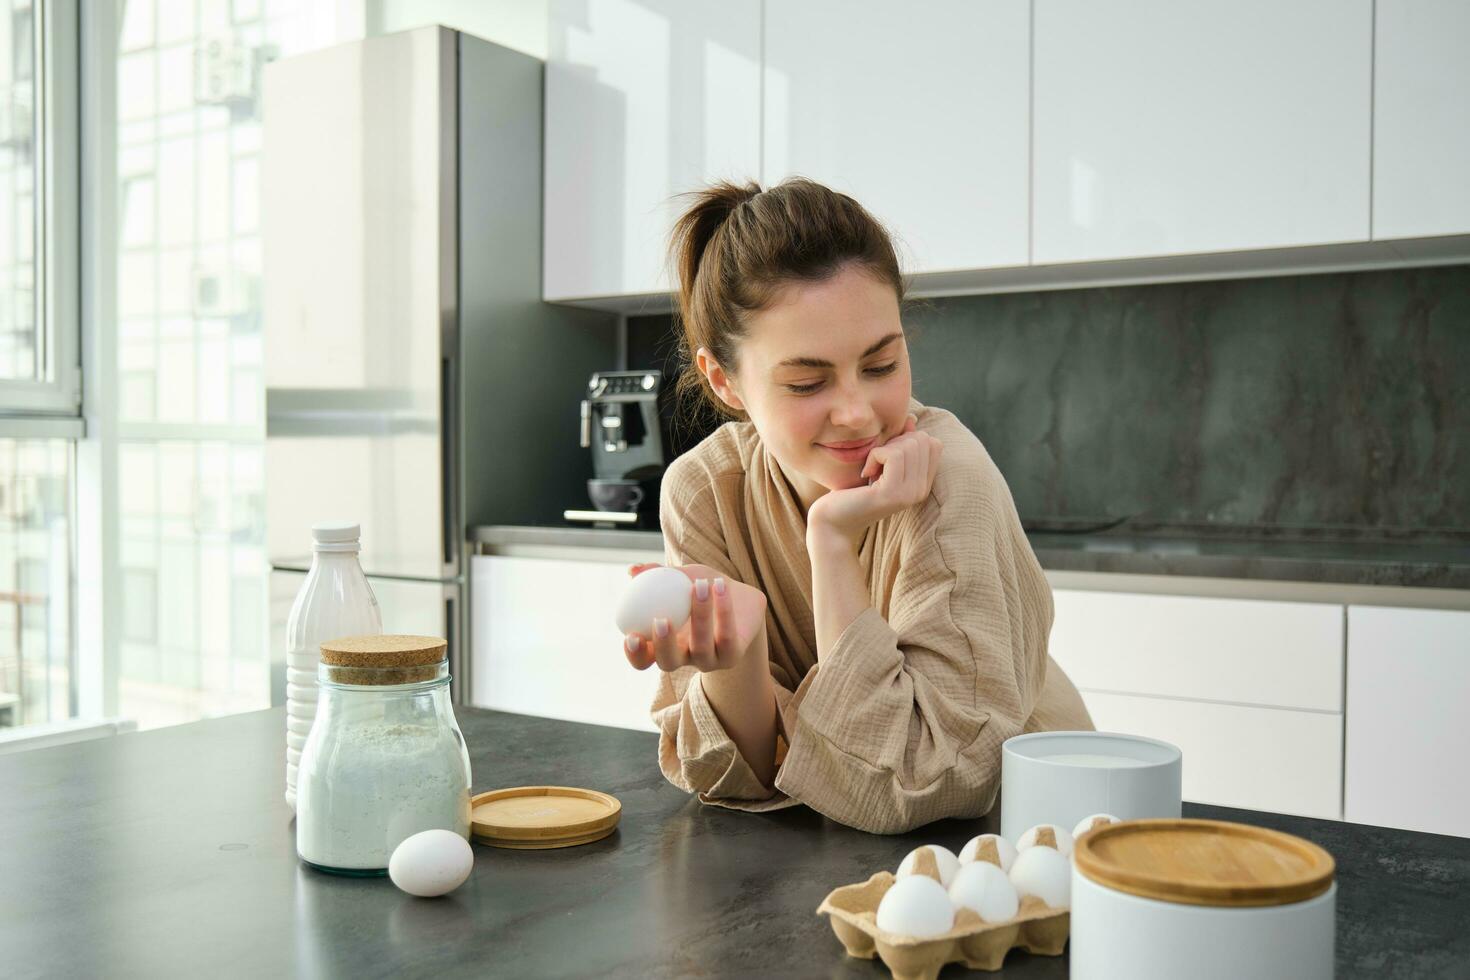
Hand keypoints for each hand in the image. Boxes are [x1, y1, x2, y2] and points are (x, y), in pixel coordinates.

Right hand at [621, 563, 767, 673]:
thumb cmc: (702, 587)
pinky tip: (719, 586)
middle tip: (660, 620)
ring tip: (699, 586)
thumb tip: (633, 570)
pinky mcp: (733, 654)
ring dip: (699, 616)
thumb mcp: (679, 577)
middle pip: (667, 663)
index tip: (631, 635)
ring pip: (700, 648)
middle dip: (662, 645)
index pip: (643, 660)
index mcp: (664, 644)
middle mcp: (684, 657)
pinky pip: (726, 636)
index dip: (635, 653)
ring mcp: (709, 659)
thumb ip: (656, 574)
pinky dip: (722, 609)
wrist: (740, 596)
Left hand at [806, 414, 942, 546]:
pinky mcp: (892, 494)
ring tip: (871, 469)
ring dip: (883, 449)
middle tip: (876, 463)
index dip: (907, 439)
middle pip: (922, 439)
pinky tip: (865, 472)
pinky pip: (893, 454)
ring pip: (909, 444)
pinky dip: (875, 455)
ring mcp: (909, 493)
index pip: (933, 443)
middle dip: (894, 442)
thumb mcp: (881, 463)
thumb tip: (912, 418)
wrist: (834, 522)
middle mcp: (921, 490)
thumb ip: (899, 442)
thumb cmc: (853, 491)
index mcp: (923, 483)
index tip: (886, 457)